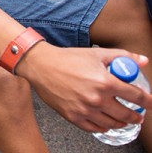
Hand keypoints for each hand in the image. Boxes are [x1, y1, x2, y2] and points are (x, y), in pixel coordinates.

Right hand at [18, 44, 151, 132]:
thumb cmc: (68, 59)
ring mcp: (85, 109)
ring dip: (122, 122)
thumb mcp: (97, 54)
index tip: (150, 103)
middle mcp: (97, 98)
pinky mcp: (73, 116)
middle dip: (136, 115)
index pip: (136, 96)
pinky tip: (106, 122)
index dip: (148, 101)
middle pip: (127, 114)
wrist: (41, 66)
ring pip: (113, 123)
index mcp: (105, 82)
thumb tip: (142, 61)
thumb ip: (122, 57)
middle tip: (137, 114)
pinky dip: (104, 126)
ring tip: (123, 119)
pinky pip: (95, 128)